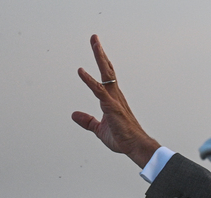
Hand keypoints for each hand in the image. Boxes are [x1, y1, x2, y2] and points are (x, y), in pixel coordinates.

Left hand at [72, 34, 159, 167]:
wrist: (136, 146)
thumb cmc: (123, 139)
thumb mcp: (99, 129)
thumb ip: (88, 121)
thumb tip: (74, 115)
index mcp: (113, 100)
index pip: (107, 77)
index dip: (102, 63)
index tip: (98, 50)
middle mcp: (115, 96)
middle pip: (108, 70)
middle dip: (100, 53)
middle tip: (95, 38)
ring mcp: (114, 100)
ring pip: (106, 74)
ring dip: (99, 58)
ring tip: (95, 43)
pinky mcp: (111, 107)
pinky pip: (98, 91)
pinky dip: (89, 80)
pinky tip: (81, 71)